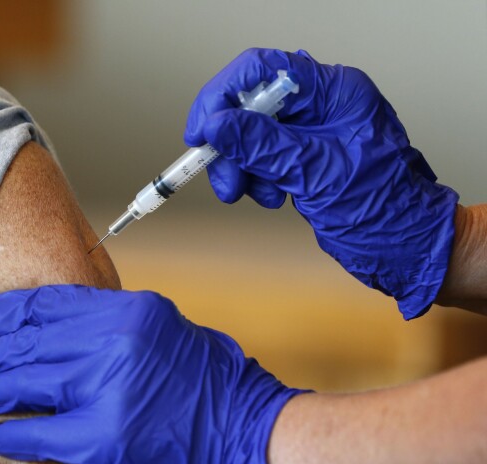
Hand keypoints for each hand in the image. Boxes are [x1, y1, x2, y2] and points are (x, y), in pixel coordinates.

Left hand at [0, 285, 306, 463]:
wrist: (252, 438)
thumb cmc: (209, 388)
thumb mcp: (162, 333)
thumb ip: (109, 326)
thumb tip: (53, 329)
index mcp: (126, 310)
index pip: (41, 304)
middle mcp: (115, 340)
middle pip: (24, 340)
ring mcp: (110, 386)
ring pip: (23, 381)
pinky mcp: (108, 436)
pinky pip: (41, 434)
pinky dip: (13, 436)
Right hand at [185, 48, 458, 318]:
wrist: (407, 247)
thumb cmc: (384, 209)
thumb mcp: (316, 173)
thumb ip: (263, 145)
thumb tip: (217, 124)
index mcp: (335, 92)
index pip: (263, 70)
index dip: (223, 97)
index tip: (202, 132)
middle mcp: (323, 105)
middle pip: (251, 106)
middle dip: (230, 144)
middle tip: (224, 181)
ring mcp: (313, 132)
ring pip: (252, 136)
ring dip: (241, 167)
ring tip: (254, 195)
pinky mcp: (306, 158)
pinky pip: (264, 158)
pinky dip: (257, 178)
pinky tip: (273, 197)